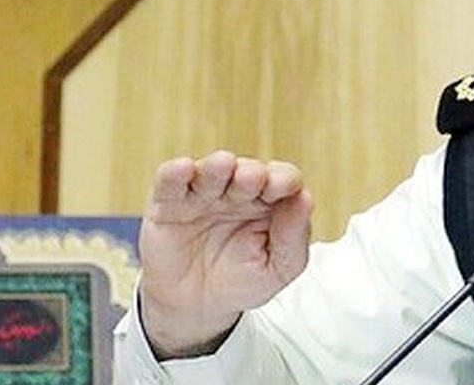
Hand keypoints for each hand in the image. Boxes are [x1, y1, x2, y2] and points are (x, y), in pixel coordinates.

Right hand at [137, 150, 313, 358]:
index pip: (284, 179)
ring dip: (217, 167)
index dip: (284, 179)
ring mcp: (203, 194)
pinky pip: (169, 183)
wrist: (195, 308)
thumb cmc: (243, 281)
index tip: (284, 187)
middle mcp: (238, 191)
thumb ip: (294, 236)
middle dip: (252, 173)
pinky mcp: (168, 204)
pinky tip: (182, 169)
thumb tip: (305, 198)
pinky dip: (174, 173)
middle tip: (253, 178)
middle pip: (248, 171)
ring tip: (223, 165)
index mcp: (271, 202)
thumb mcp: (279, 268)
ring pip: (210, 171)